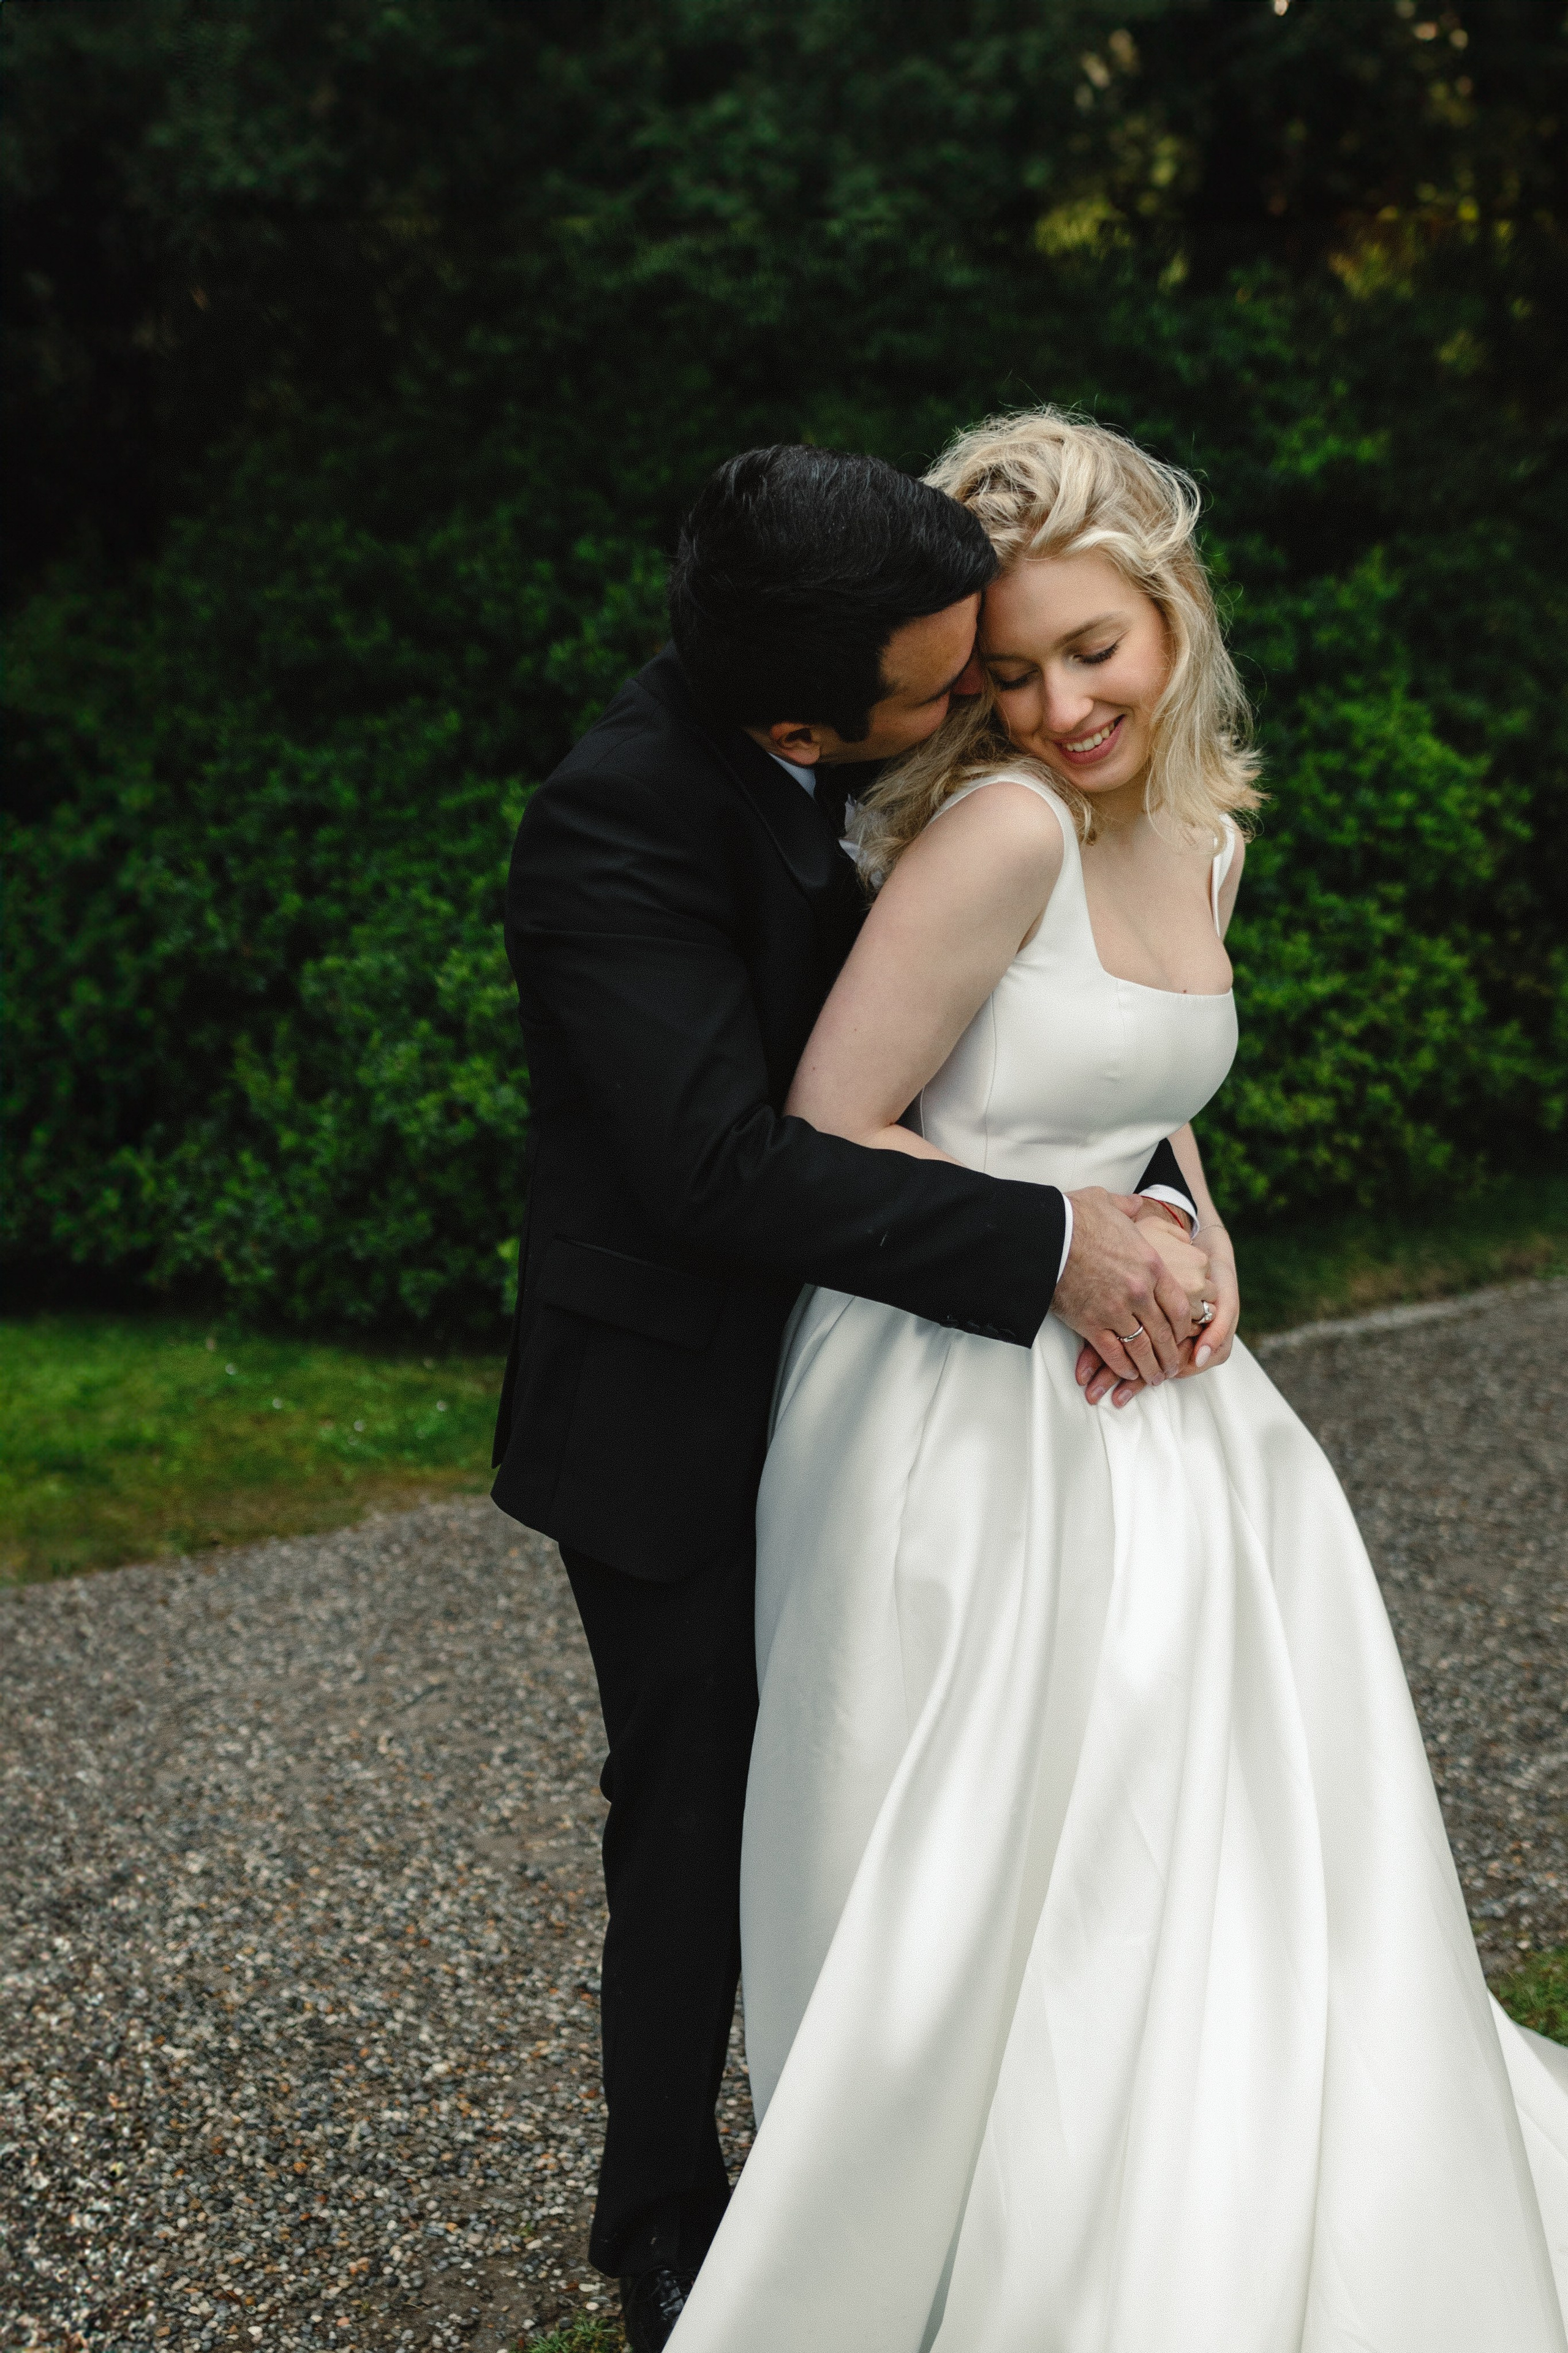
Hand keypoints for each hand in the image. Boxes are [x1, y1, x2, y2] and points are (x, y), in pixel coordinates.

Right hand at [1077, 1218, 1239, 1406]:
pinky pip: (1113, 1353)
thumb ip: (1130, 1208)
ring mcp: (1116, 1310)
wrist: (1045, 1234)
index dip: (1183, 1326)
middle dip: (1170, 1354)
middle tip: (1173, 1367)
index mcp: (1151, 1264)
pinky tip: (1127, 1374)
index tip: (1183, 1336)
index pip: (1178, 1306)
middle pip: (1164, 1332)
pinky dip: (1122, 1367)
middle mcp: (1139, 1291)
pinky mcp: (1091, 1323)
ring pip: (1142, 1348)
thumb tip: (1138, 1203)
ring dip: (1151, 1367)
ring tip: (1154, 1378)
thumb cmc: (1075, 1216)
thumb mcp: (1111, 1204)